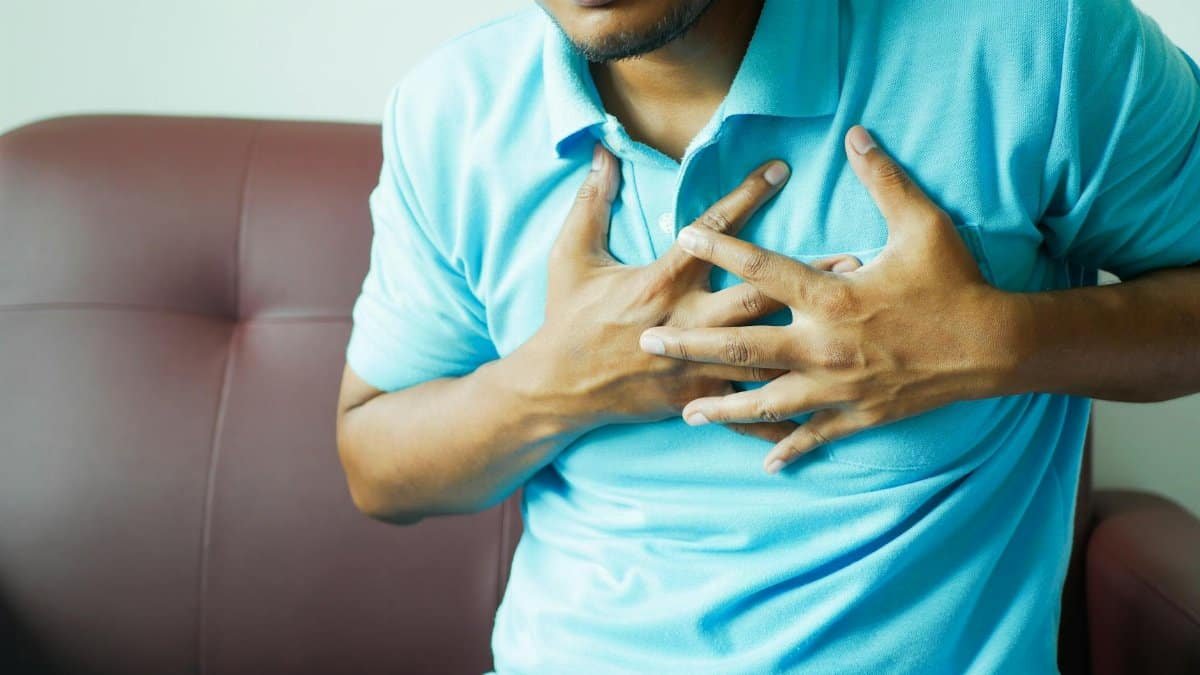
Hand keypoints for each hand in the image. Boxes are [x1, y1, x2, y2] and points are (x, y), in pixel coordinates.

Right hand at [517, 142, 860, 443]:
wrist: (555, 387)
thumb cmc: (565, 317)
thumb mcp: (570, 256)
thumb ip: (592, 203)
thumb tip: (603, 153)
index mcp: (659, 283)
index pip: (711, 234)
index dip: (745, 197)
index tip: (780, 169)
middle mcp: (685, 322)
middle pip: (756, 297)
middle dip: (805, 278)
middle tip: (852, 260)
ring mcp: (694, 365)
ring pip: (763, 352)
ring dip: (810, 337)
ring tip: (852, 323)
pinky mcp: (696, 397)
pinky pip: (745, 408)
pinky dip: (784, 412)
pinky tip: (824, 411)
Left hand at [637, 126, 1018, 473]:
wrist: (994, 346)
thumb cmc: (955, 282)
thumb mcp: (922, 224)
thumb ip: (883, 179)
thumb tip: (857, 135)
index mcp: (831, 297)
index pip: (763, 269)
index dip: (720, 249)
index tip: (682, 238)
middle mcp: (823, 346)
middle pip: (741, 348)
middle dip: (690, 346)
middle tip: (648, 344)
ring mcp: (837, 387)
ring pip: (765, 402)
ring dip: (723, 409)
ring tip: (686, 413)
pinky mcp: (857, 415)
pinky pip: (814, 436)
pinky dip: (788, 450)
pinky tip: (762, 463)